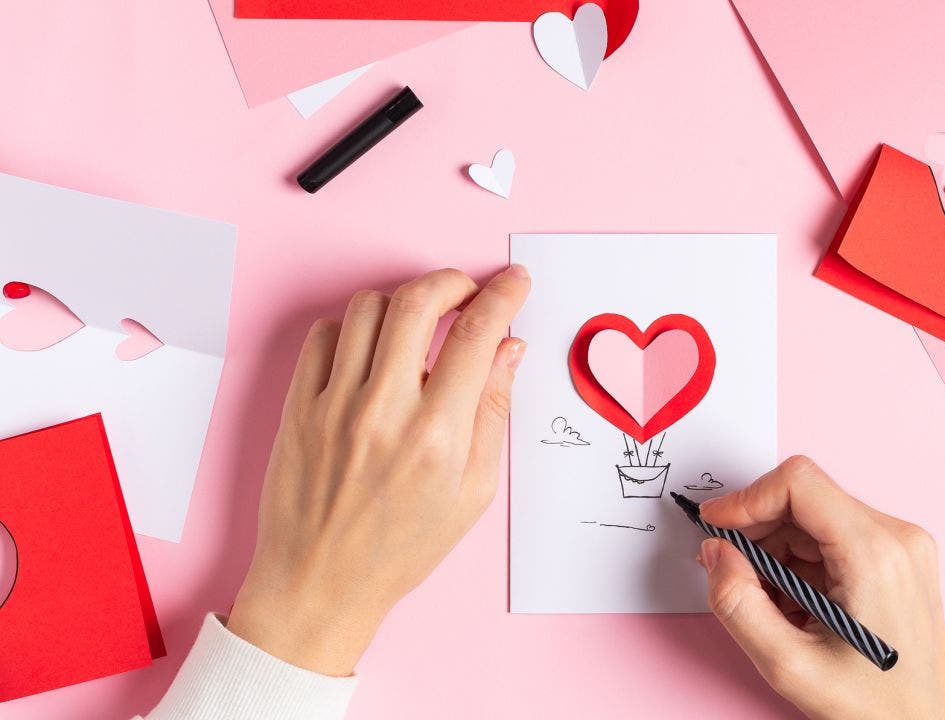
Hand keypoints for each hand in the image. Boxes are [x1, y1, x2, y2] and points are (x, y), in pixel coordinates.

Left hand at [227, 266, 529, 675]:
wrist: (321, 583)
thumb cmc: (402, 547)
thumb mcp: (473, 492)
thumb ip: (493, 412)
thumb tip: (510, 349)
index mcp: (437, 435)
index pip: (477, 335)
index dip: (503, 295)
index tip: (515, 281)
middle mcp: (384, 411)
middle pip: (418, 302)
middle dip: (452, 281)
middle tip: (466, 291)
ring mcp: (333, 405)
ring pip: (368, 309)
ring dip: (402, 301)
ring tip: (418, 324)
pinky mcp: (297, 407)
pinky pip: (323, 336)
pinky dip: (353, 328)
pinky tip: (371, 352)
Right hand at [697, 456, 944, 719]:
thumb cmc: (875, 706)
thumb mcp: (789, 665)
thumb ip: (738, 604)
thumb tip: (715, 554)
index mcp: (875, 554)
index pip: (799, 483)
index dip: (747, 499)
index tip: (715, 525)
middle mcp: (896, 537)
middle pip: (804, 499)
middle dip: (758, 532)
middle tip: (731, 574)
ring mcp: (902, 544)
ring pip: (814, 517)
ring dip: (777, 550)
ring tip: (770, 604)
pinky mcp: (897, 556)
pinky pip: (833, 536)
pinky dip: (800, 561)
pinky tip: (794, 604)